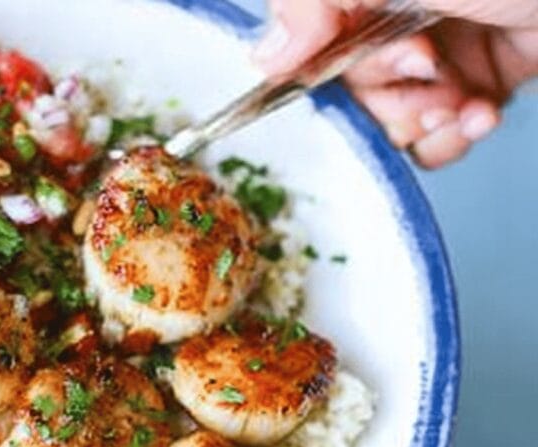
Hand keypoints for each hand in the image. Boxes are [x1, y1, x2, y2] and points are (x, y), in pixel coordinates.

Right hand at [251, 1, 537, 167]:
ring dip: (421, 122)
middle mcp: (398, 6)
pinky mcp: (480, 78)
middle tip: (427, 76)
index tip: (352, 69)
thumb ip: (321, 0)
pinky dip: (451, 137)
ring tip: (461, 104)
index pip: (308, 31)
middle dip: (386, 94)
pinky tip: (479, 114)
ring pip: (390, 112)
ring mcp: (442, 41)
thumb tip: (263, 52)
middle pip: (346, 79)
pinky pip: (435, 131)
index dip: (321, 64)